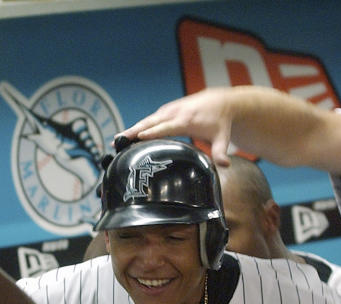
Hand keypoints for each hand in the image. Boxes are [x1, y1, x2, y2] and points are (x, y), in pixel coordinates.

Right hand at [119, 87, 236, 165]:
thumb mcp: (222, 138)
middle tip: (117, 141)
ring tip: (115, 141)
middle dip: (133, 131)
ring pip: (147, 120)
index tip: (138, 137)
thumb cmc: (220, 122)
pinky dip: (137, 127)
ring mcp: (169, 110)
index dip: (152, 131)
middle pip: (150, 122)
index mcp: (186, 120)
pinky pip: (150, 120)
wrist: (220, 101)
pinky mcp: (166, 111)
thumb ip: (221, 152)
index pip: (166, 127)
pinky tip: (127, 137)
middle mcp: (174, 113)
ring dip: (131, 129)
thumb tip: (225, 165)